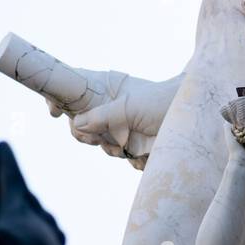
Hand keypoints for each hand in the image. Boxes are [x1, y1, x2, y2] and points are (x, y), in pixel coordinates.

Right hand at [48, 74, 180, 168]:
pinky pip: (117, 154)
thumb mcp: (129, 107)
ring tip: (125, 143)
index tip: (53, 110)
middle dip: (84, 134)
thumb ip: (102, 115)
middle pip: (78, 122)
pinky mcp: (130, 143)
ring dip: (109, 146)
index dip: (59, 98)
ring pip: (97, 142)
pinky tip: (138, 150)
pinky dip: (125, 156)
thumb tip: (77, 124)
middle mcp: (108, 106)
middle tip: (93, 138)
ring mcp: (118, 125)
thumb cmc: (162, 103)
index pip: (74, 89)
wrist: (191, 120)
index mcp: (106, 89)